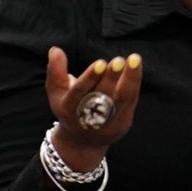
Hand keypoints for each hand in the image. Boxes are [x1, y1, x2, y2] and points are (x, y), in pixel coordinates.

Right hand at [46, 48, 143, 171]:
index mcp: (69, 109)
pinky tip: (136, 68)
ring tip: (134, 59)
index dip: (90, 78)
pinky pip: (131, 102)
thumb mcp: (56, 92)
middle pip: (102, 96)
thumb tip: (55, 49)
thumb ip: (55, 70)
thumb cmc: (68, 108)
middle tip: (118, 60)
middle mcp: (88, 119)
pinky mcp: (123, 124)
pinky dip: (134, 84)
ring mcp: (108, 124)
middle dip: (111, 78)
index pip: (80, 92)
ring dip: (130, 79)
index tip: (101, 62)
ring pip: (121, 100)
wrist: (83, 141)